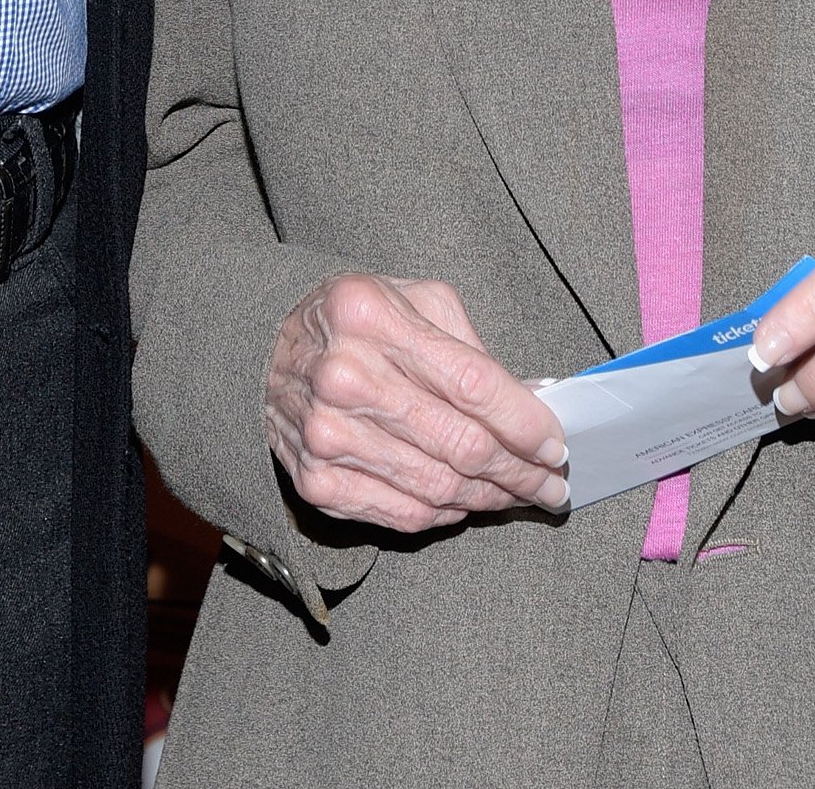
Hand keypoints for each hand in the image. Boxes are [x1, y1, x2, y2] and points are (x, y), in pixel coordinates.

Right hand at [264, 273, 568, 533]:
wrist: (259, 351)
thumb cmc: (351, 321)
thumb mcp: (408, 298)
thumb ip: (468, 345)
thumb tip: (529, 403)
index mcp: (371, 315)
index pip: (472, 382)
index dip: (525, 421)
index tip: (556, 444)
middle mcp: (345, 376)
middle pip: (462, 443)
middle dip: (521, 471)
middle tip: (553, 483)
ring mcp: (327, 435)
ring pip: (439, 488)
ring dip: (492, 498)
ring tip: (520, 495)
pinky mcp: (316, 483)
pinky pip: (403, 516)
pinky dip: (447, 515)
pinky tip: (468, 503)